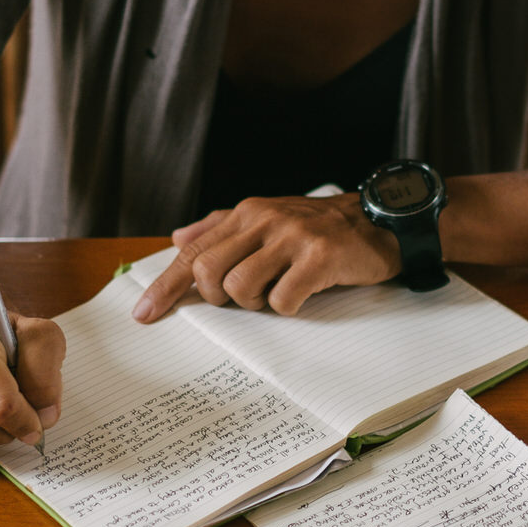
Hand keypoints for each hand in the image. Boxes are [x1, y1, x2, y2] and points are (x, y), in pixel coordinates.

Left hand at [133, 193, 400, 321]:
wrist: (383, 224)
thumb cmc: (323, 229)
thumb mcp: (271, 219)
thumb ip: (222, 227)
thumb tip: (177, 237)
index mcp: (249, 212)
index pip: (193, 251)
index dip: (164, 285)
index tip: (144, 314)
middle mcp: (266, 219)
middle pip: (208, 271)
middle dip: (217, 297)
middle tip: (243, 299)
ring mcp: (293, 237)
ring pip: (240, 287)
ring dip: (254, 303)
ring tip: (278, 293)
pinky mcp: (319, 257)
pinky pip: (282, 300)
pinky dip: (287, 308)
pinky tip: (304, 294)